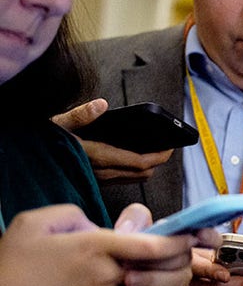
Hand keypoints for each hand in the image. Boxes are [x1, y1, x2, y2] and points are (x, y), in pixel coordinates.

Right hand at [0, 205, 199, 285]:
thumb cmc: (12, 265)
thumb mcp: (35, 223)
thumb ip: (73, 215)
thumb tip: (97, 226)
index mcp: (96, 247)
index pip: (153, 246)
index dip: (178, 241)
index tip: (189, 236)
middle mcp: (107, 275)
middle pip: (151, 267)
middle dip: (156, 260)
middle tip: (148, 253)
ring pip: (134, 285)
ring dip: (130, 278)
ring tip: (98, 271)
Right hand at [54, 98, 172, 183]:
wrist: (29, 160)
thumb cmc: (45, 139)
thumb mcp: (60, 122)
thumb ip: (81, 115)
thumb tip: (101, 105)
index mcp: (98, 156)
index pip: (139, 162)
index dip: (159, 156)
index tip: (171, 147)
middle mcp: (101, 172)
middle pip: (141, 173)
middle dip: (157, 161)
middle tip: (166, 147)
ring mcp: (99, 179)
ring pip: (133, 178)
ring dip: (146, 167)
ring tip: (154, 151)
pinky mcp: (95, 181)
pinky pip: (122, 179)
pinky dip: (133, 170)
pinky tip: (134, 157)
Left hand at [112, 203, 220, 285]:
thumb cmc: (120, 259)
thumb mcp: (121, 235)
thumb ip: (132, 221)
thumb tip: (137, 223)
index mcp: (176, 236)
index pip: (206, 235)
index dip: (209, 236)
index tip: (199, 235)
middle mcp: (184, 257)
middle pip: (185, 257)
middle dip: (160, 259)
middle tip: (131, 261)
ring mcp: (182, 278)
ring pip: (178, 279)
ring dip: (150, 279)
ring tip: (127, 280)